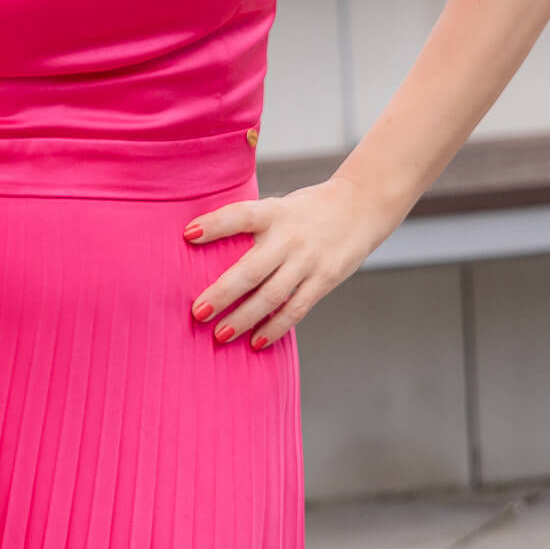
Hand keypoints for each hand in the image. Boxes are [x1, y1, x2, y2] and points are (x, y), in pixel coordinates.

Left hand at [183, 172, 391, 347]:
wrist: (361, 207)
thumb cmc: (308, 210)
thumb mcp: (279, 206)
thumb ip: (251, 225)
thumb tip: (201, 246)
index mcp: (274, 212)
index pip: (241, 215)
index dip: (215, 224)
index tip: (188, 234)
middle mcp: (290, 237)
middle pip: (251, 269)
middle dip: (222, 294)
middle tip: (198, 313)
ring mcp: (309, 261)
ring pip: (272, 296)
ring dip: (244, 318)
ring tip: (221, 335)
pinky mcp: (325, 280)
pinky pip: (296, 309)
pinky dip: (275, 328)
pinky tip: (256, 342)